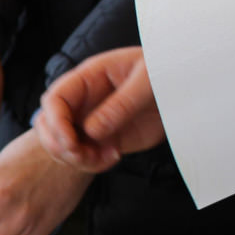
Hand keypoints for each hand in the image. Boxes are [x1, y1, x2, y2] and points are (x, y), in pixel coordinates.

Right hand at [35, 47, 164, 171]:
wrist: (187, 87)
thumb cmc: (167, 70)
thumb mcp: (148, 80)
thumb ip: (121, 103)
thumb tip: (92, 130)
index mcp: (88, 78)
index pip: (54, 99)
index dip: (55, 122)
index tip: (71, 141)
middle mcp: (83, 101)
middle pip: (48, 125)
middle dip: (59, 145)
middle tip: (83, 154)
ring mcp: (90, 121)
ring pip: (61, 145)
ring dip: (76, 159)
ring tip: (105, 157)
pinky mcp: (101, 139)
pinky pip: (83, 157)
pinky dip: (92, 164)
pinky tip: (114, 156)